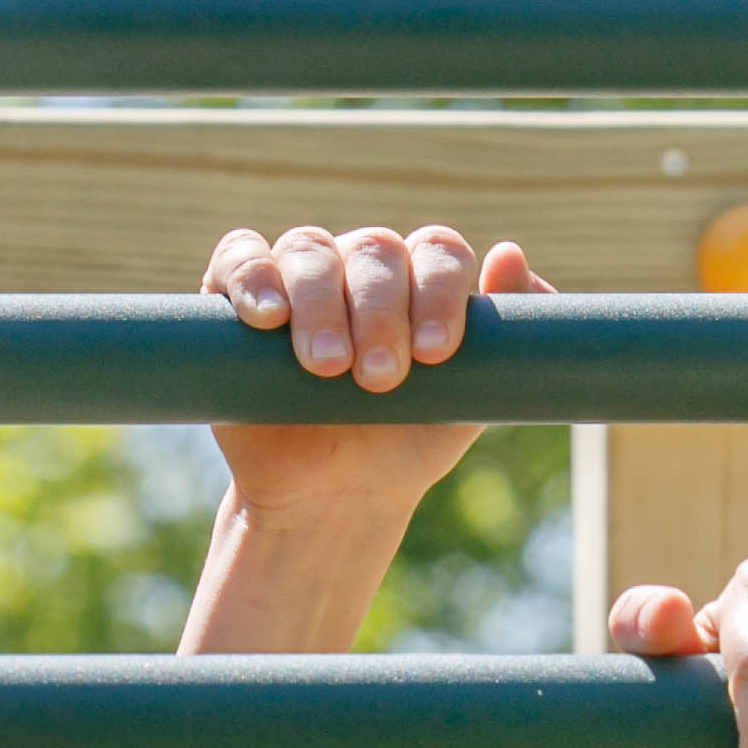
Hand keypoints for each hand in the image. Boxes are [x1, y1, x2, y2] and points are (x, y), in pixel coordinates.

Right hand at [203, 219, 543, 524]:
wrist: (334, 496)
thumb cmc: (408, 441)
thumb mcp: (471, 397)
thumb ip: (507, 335)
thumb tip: (510, 254)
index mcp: (421, 278)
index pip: (438, 252)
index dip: (439, 292)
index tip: (437, 352)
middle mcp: (361, 266)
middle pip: (375, 250)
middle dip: (381, 312)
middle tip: (382, 379)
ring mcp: (300, 276)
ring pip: (310, 251)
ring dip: (320, 304)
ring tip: (327, 368)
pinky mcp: (237, 298)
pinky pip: (241, 258)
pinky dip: (253, 277)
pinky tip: (268, 316)